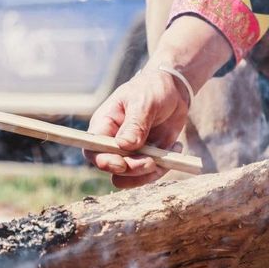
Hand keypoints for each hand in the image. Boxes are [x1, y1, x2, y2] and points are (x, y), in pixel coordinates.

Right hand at [84, 69, 189, 187]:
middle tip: (152, 161)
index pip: (93, 151)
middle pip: (112, 169)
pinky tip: (175, 147)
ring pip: (130, 177)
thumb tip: (124, 145)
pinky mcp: (147, 157)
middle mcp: (113, 143)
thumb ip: (135, 124)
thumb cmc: (151, 90)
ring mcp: (130, 153)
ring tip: (166, 156)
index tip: (122, 164)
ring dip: (148, 174)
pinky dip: (164, 166)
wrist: (172, 91)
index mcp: (104, 126)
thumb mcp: (143, 102)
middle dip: (133, 169)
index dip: (104, 161)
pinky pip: (150, 174)